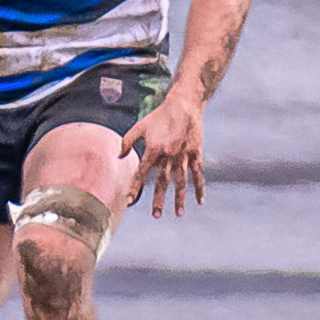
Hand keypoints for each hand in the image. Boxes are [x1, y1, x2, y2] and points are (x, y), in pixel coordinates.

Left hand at [121, 95, 205, 218]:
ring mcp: (184, 155)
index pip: (142, 173)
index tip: (129, 201)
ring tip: (178, 214)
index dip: (135, 187)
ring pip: (181, 181)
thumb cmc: (160, 116)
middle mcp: (168, 154)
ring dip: (179, 198)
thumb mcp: (140, 126)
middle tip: (156, 215)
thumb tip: (119, 156)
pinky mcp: (196, 153)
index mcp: (153, 149)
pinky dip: (199, 188)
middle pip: (162, 181)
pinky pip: (198, 174)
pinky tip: (200, 201)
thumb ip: (127, 141)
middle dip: (158, 199)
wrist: (184, 104)